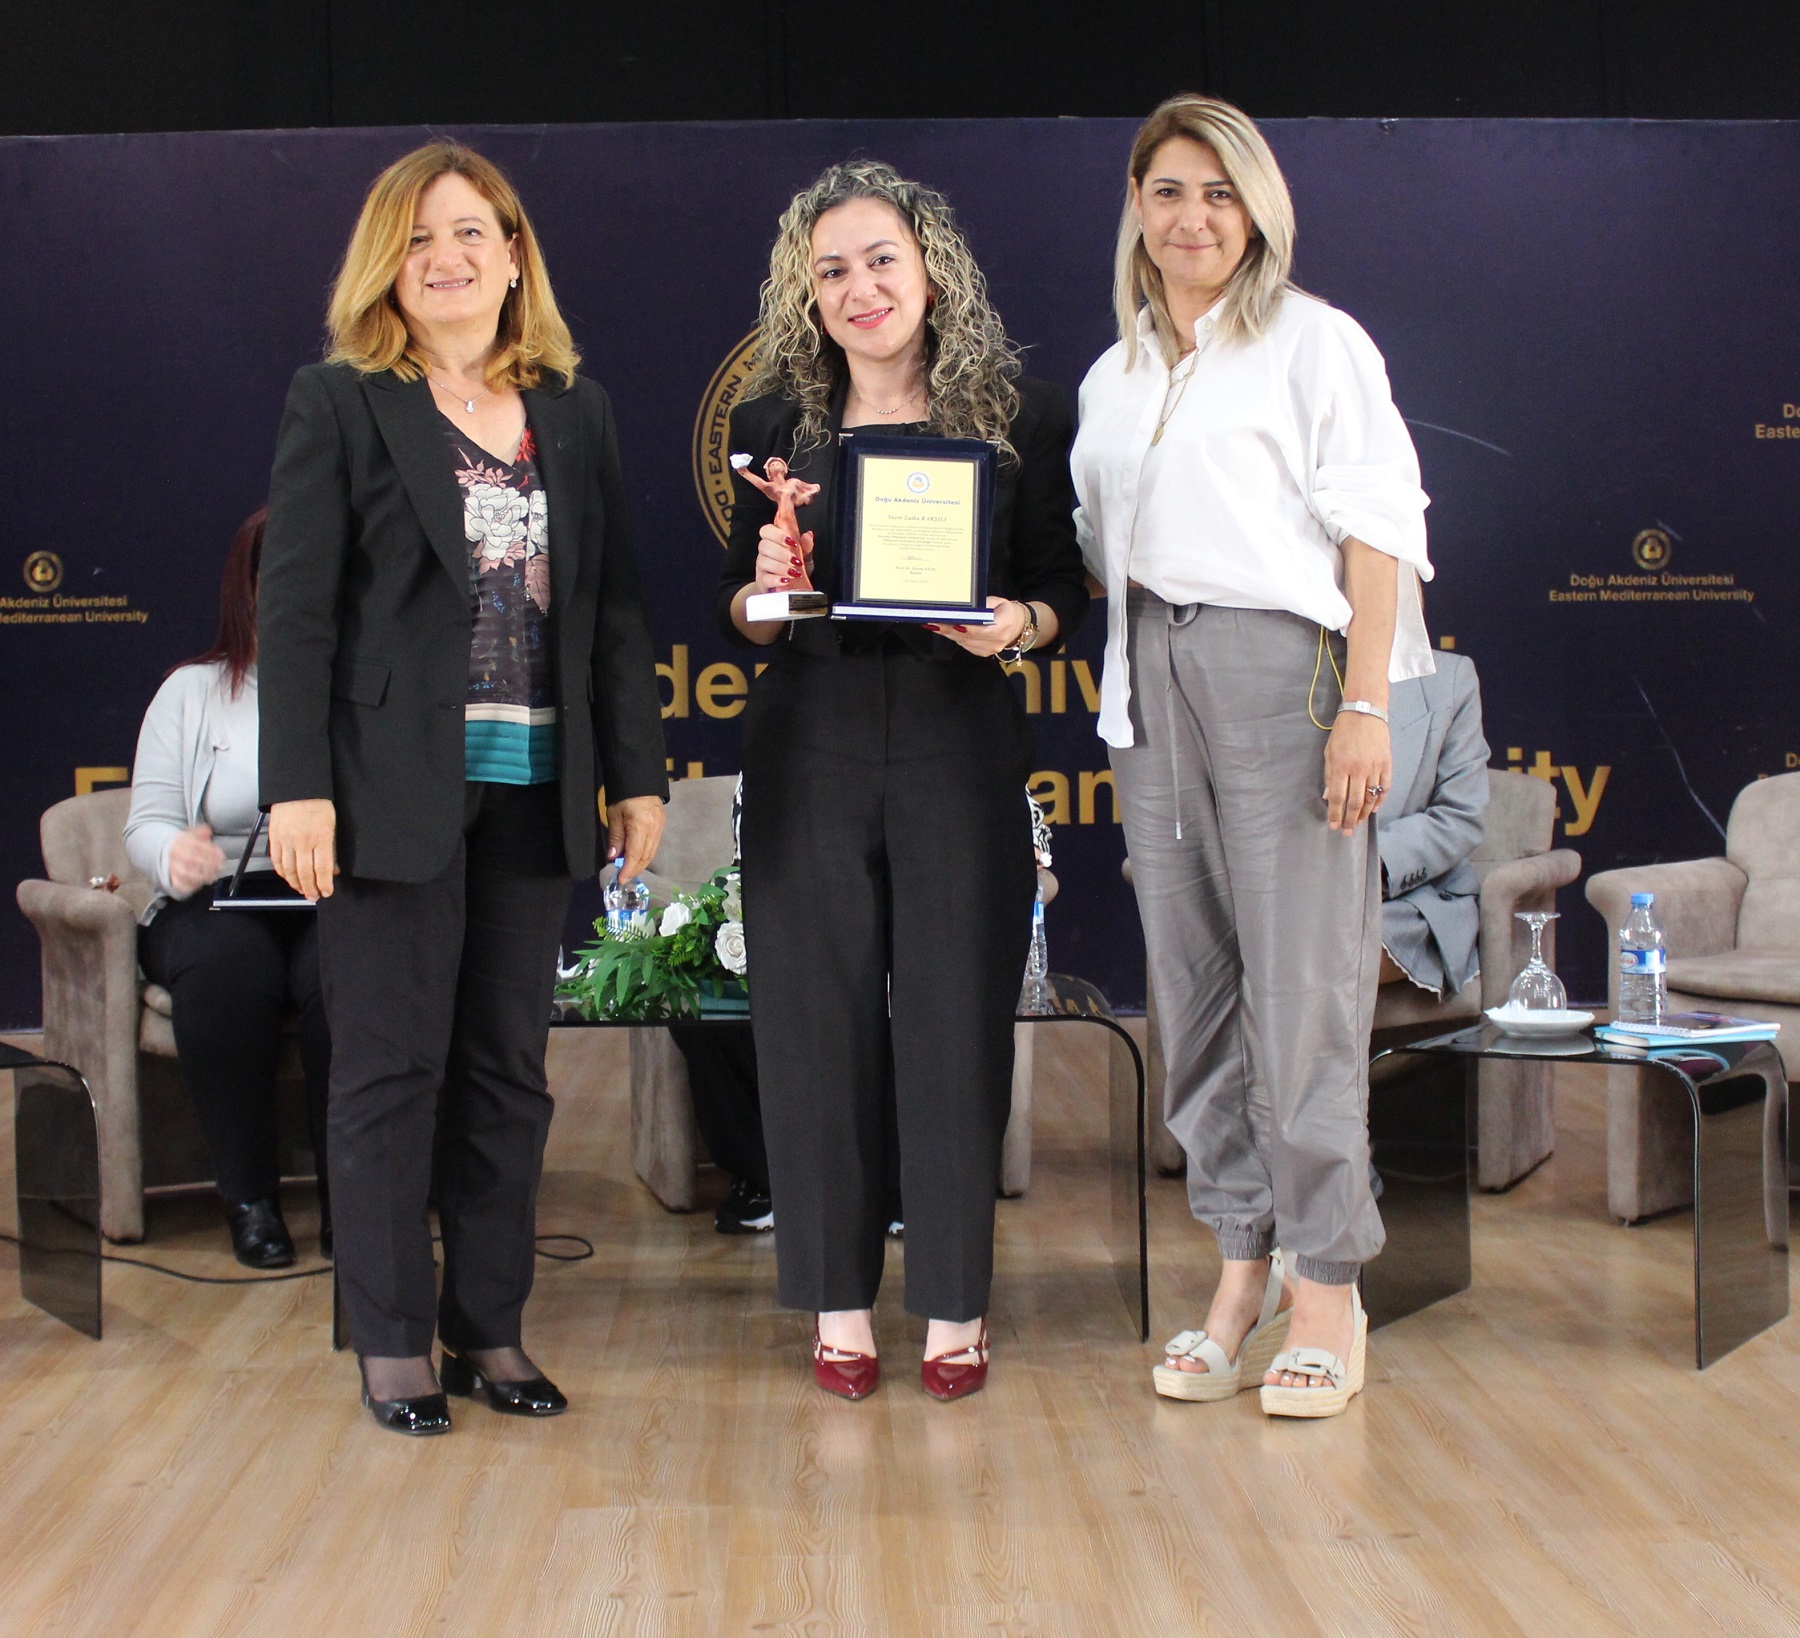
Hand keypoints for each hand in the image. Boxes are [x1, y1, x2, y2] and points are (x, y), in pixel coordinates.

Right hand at [166, 824, 225, 896]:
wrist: (168, 854)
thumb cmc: (185, 845)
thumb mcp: (192, 834)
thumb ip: (201, 832)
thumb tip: (208, 830)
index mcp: (179, 842)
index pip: (195, 847)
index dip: (210, 852)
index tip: (221, 856)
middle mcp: (174, 855)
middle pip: (191, 861)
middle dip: (208, 864)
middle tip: (219, 867)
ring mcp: (172, 868)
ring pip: (186, 874)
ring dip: (202, 876)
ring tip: (213, 876)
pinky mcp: (173, 880)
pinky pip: (181, 885)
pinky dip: (193, 885)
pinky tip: (203, 882)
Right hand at [269, 798, 337, 900]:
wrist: (297, 788)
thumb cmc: (318, 804)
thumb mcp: (332, 825)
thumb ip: (331, 849)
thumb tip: (332, 870)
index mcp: (321, 837)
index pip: (323, 868)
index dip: (325, 884)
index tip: (327, 892)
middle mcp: (302, 841)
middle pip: (305, 873)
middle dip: (310, 888)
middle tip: (313, 896)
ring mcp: (286, 839)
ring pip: (289, 870)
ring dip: (295, 883)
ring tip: (302, 890)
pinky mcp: (275, 837)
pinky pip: (277, 860)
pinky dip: (282, 872)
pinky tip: (288, 877)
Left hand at [606, 794, 665, 881]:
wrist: (640, 780)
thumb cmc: (623, 796)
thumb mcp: (614, 816)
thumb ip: (615, 837)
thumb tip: (613, 857)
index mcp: (640, 826)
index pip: (635, 854)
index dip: (628, 870)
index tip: (621, 880)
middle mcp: (653, 829)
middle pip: (645, 857)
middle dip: (634, 870)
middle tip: (623, 878)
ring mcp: (660, 828)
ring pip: (652, 853)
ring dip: (640, 864)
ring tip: (629, 871)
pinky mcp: (662, 826)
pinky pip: (654, 845)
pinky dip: (645, 855)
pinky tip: (637, 858)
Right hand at [754, 523, 814, 593]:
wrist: (792, 589)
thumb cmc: (796, 569)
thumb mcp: (805, 557)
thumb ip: (806, 546)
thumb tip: (808, 535)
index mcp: (773, 542)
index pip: (766, 530)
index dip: (777, 534)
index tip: (791, 541)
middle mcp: (765, 553)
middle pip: (764, 545)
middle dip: (781, 552)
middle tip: (795, 560)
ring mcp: (762, 568)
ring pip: (763, 562)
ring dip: (780, 566)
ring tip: (793, 572)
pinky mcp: (762, 582)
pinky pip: (765, 579)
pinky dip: (776, 579)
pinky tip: (786, 580)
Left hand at [924, 597, 1028, 657]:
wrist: (1018, 626)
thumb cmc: (1007, 611)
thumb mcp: (998, 602)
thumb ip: (982, 605)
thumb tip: (964, 608)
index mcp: (1003, 626)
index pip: (978, 629)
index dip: (961, 626)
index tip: (946, 621)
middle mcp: (996, 642)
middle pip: (967, 637)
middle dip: (948, 628)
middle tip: (932, 620)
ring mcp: (989, 650)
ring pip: (963, 642)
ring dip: (947, 633)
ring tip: (933, 623)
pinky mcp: (982, 653)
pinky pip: (964, 645)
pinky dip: (953, 637)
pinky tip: (943, 630)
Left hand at [1322, 712, 1390, 834]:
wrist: (1365, 712)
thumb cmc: (1343, 732)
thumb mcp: (1329, 752)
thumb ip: (1329, 776)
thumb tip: (1329, 797)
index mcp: (1341, 766)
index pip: (1338, 797)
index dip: (1335, 814)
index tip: (1333, 826)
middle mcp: (1359, 769)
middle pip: (1355, 802)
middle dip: (1350, 820)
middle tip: (1347, 832)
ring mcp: (1375, 767)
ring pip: (1371, 798)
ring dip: (1364, 814)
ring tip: (1358, 823)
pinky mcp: (1387, 764)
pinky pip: (1385, 788)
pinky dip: (1380, 801)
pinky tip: (1373, 809)